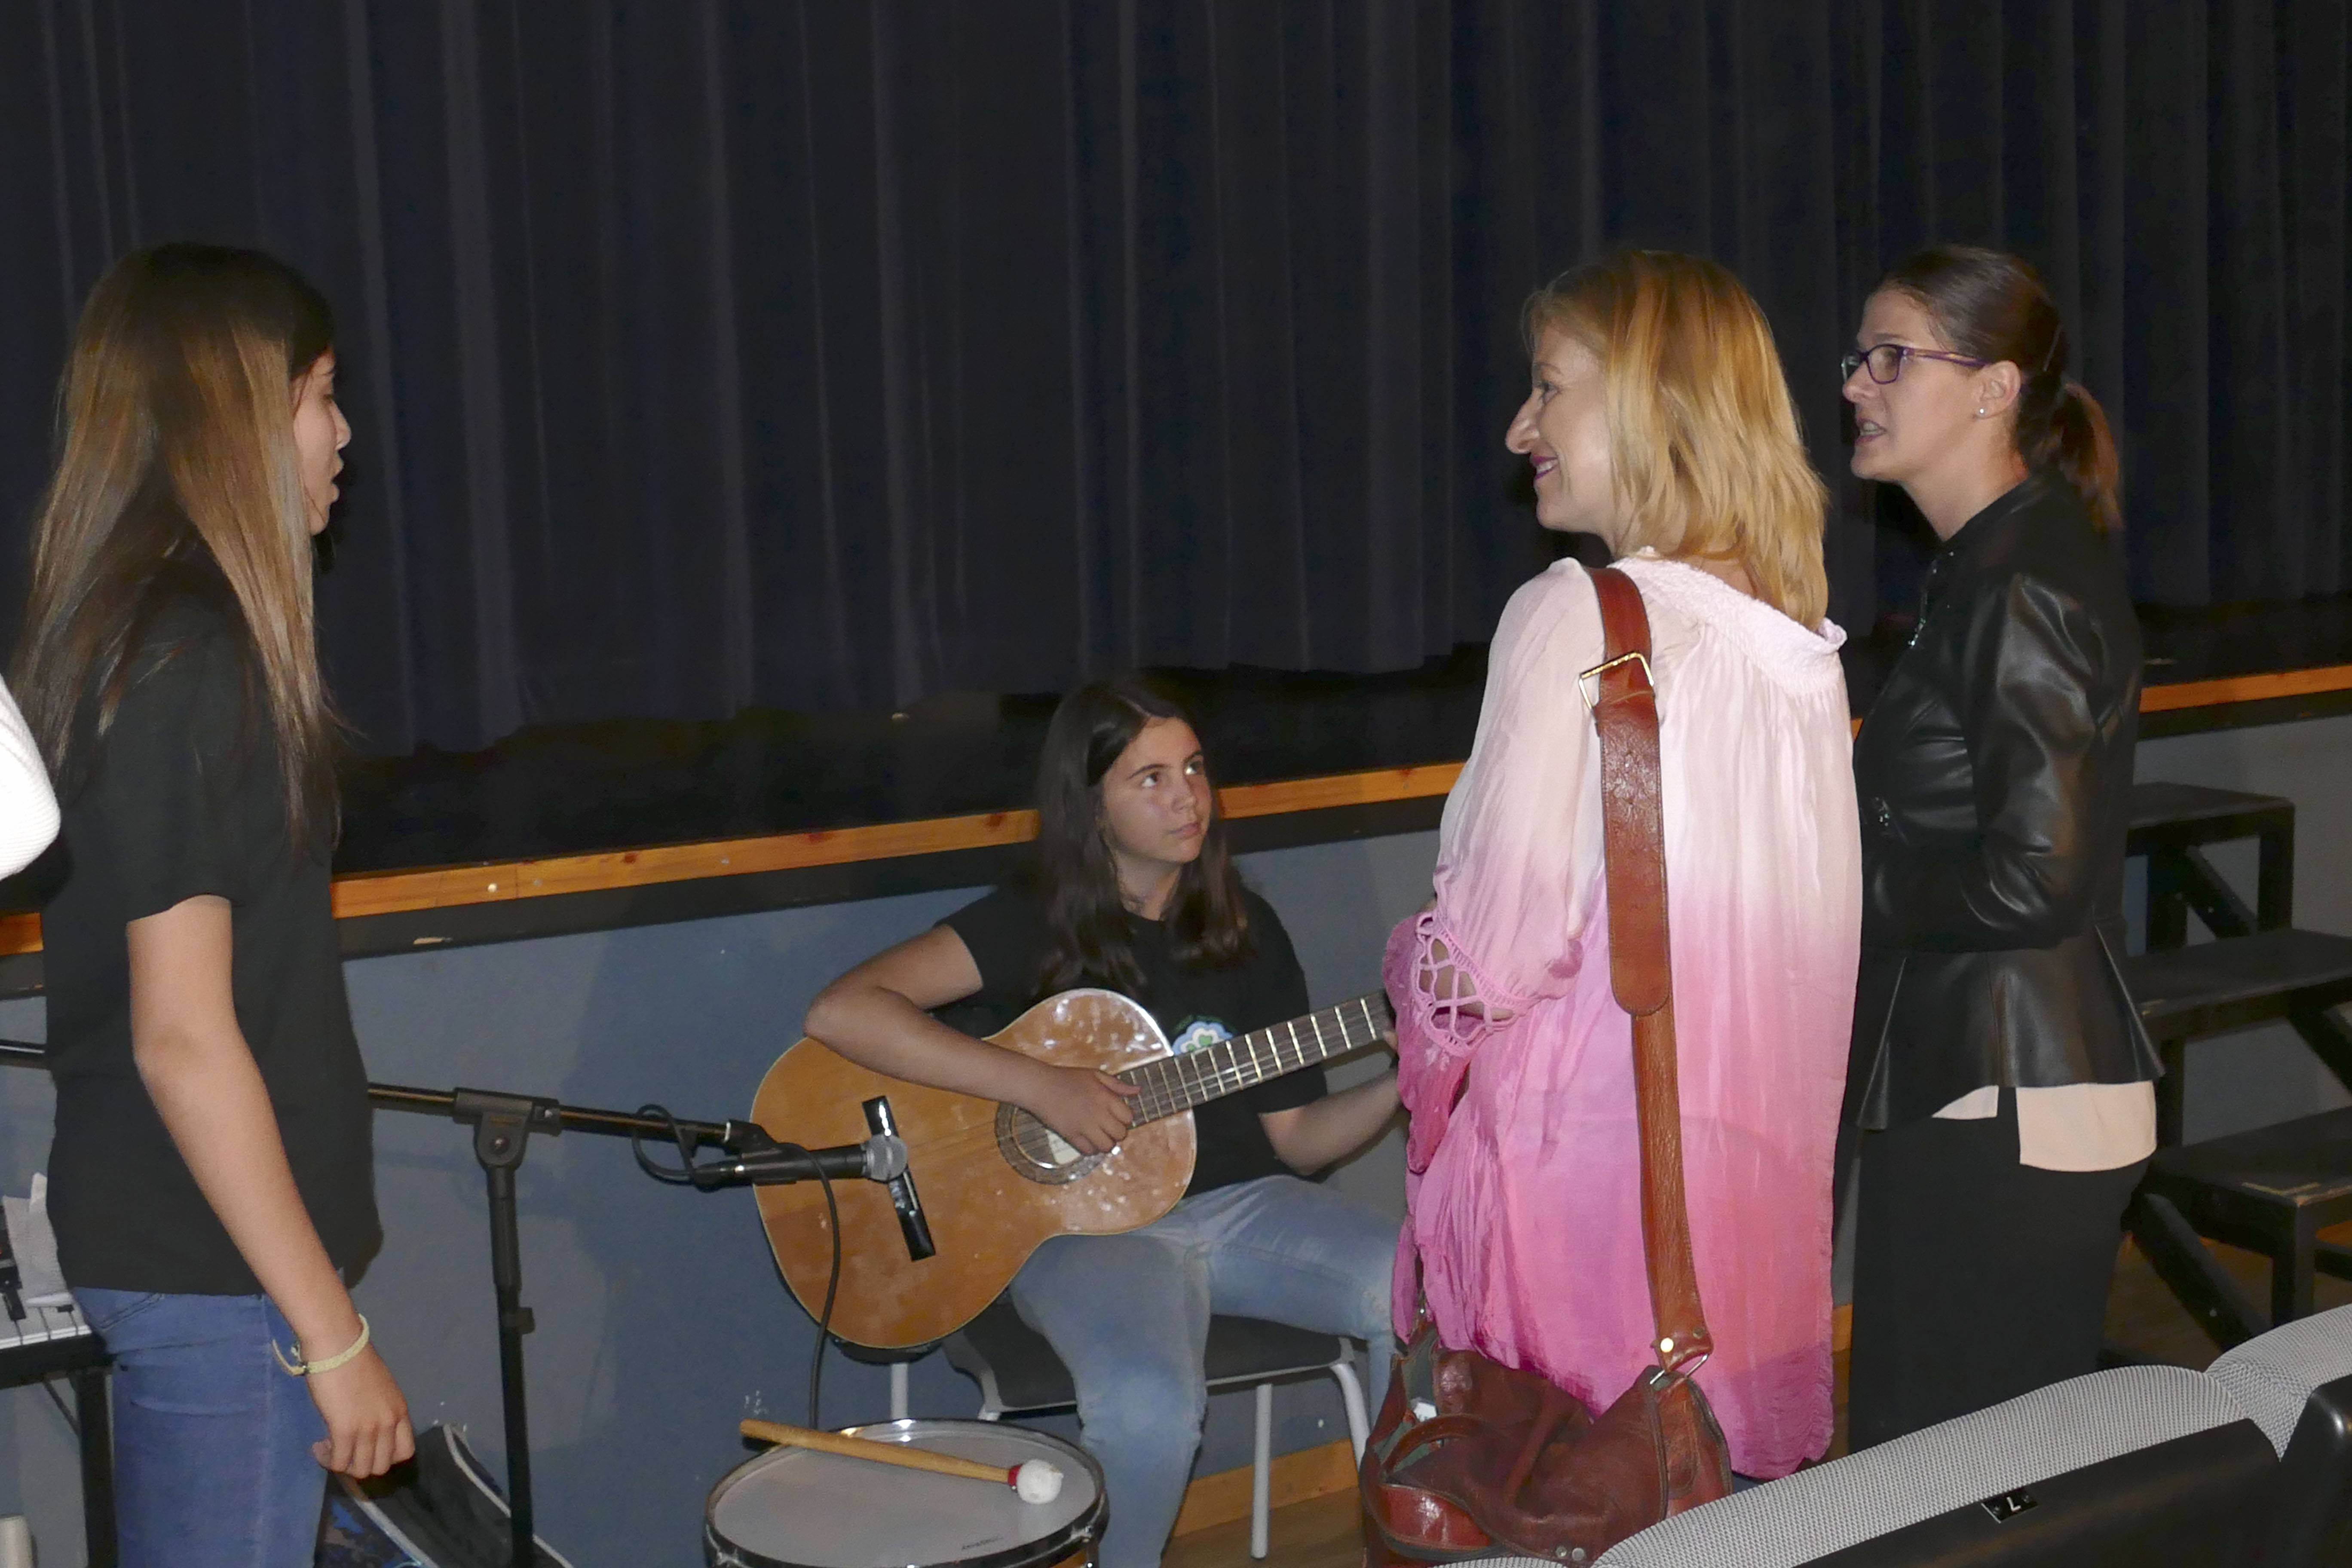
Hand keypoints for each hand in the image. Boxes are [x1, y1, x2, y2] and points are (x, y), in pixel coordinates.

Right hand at [306, 1345, 414, 1477]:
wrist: (338, 1346)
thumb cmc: (355, 1362)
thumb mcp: (380, 1390)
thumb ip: (379, 1410)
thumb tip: (368, 1428)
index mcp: (400, 1411)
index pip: (404, 1452)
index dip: (384, 1458)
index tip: (366, 1450)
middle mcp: (389, 1423)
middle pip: (381, 1466)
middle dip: (360, 1465)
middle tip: (343, 1452)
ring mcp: (368, 1429)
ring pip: (361, 1469)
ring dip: (342, 1465)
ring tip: (328, 1449)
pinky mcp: (344, 1431)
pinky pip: (339, 1463)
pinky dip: (327, 1460)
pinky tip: (319, 1447)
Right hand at [1021, 1064, 1141, 1155]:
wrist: (1041, 1086)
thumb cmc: (1068, 1078)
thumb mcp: (1094, 1075)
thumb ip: (1117, 1084)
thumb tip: (1138, 1091)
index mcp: (1105, 1097)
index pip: (1128, 1117)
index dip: (1125, 1118)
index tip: (1117, 1116)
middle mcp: (1098, 1114)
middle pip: (1120, 1134)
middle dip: (1117, 1132)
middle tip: (1108, 1127)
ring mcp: (1084, 1126)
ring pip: (1107, 1146)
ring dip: (1106, 1143)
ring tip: (1099, 1135)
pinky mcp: (1071, 1136)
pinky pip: (1088, 1151)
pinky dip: (1091, 1148)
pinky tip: (1087, 1140)